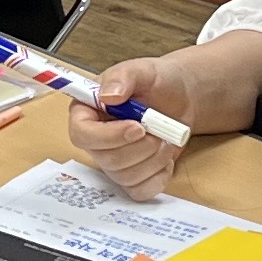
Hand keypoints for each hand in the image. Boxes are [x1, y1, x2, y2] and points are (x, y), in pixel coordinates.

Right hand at [64, 48, 256, 199]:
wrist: (180, 98)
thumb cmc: (157, 82)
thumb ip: (123, 77)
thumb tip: (108, 96)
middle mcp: (95, 141)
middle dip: (141, 148)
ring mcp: (112, 162)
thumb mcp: (142, 70)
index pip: (81, 134)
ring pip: (125, 177)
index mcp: (87, 113)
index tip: (137, 127)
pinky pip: (140, 190)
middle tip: (159, 130)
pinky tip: (165, 158)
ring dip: (154, 159)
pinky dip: (158, 176)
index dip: (108, 136)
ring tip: (166, 138)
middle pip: (107, 160)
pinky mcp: (132, 177)